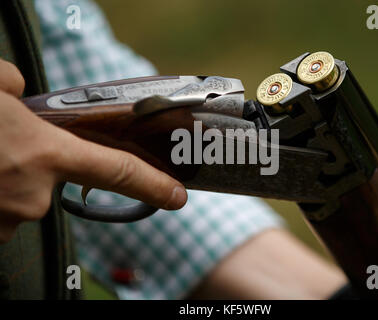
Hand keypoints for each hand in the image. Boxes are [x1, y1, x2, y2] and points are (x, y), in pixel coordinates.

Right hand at [0, 58, 186, 242]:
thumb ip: (17, 89)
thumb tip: (19, 90)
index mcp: (47, 154)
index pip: (118, 172)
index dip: (153, 185)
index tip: (177, 197)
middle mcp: (35, 196)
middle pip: (55, 180)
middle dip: (34, 164)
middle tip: (5, 146)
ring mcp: (11, 221)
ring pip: (24, 196)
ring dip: (8, 178)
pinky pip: (4, 210)